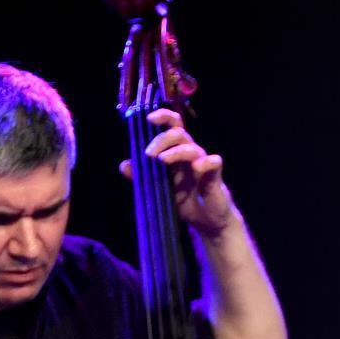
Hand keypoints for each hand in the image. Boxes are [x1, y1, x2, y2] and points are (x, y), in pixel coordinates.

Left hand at [119, 108, 236, 237]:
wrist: (206, 221)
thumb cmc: (184, 201)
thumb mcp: (159, 188)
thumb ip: (142, 176)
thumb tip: (125, 165)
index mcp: (176, 152)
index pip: (171, 126)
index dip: (163, 117)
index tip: (149, 119)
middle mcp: (189, 153)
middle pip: (178, 133)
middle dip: (161, 139)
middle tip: (149, 154)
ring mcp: (203, 164)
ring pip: (192, 147)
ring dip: (175, 151)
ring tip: (162, 161)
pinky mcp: (215, 176)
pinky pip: (214, 162)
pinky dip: (206, 162)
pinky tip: (197, 167)